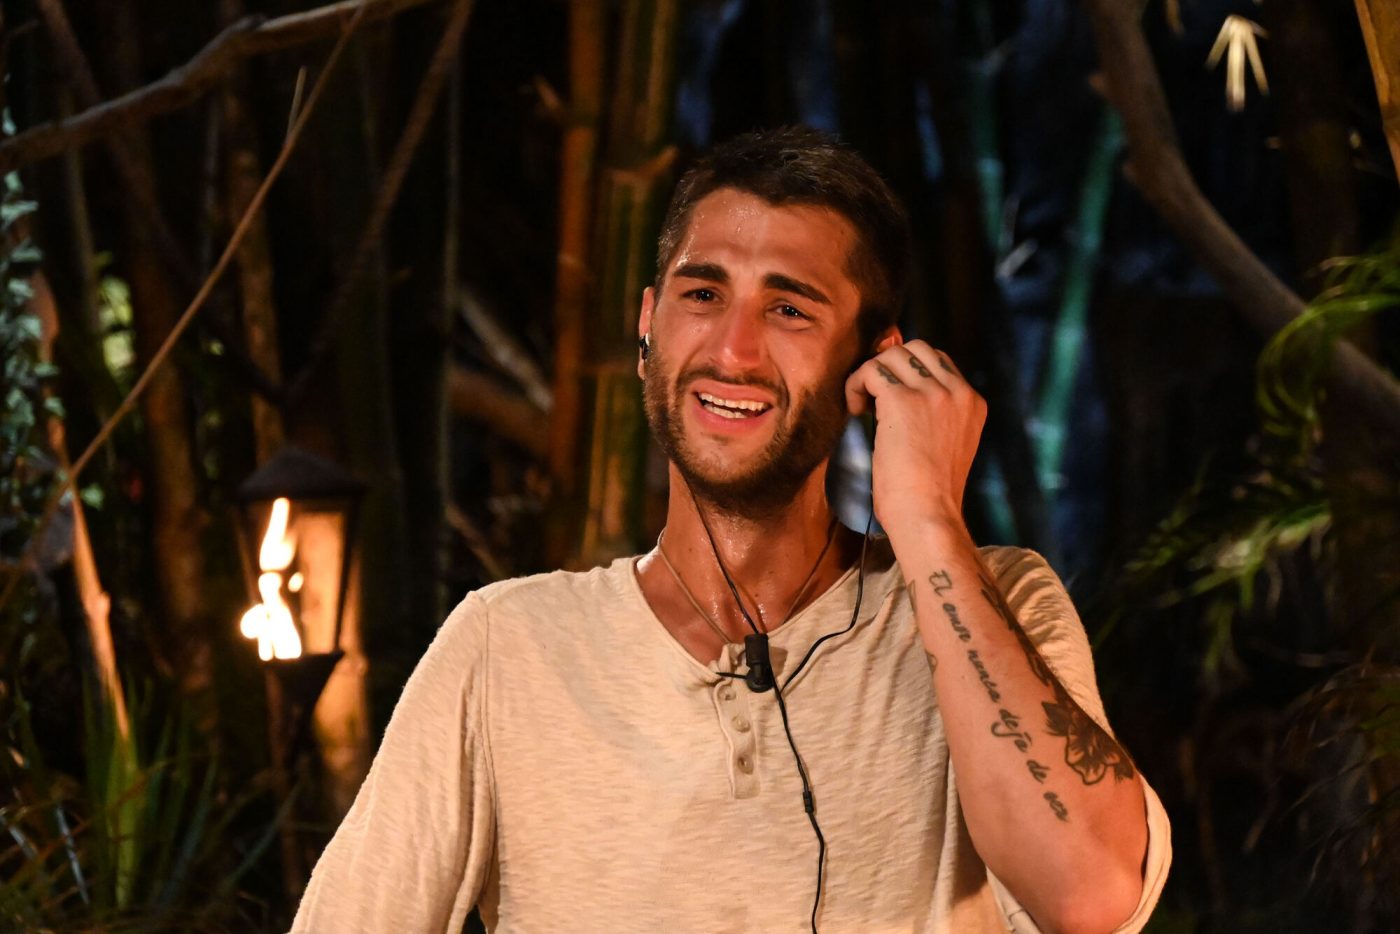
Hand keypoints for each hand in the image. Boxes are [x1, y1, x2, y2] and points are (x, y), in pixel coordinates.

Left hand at [843, 339, 986, 540]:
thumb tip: (897, 391)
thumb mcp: (946, 446)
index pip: (938, 361)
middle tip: (874, 398)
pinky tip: (854, 411)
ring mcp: (932, 394)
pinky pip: (870, 371)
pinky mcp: (902, 401)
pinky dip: (855, 385)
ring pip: (892, 355)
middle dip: (889, 366)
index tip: (890, 400)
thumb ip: (934, 415)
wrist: (927, 516)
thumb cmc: (928, 494)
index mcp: (972, 402)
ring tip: (862, 407)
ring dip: (870, 375)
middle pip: (917, 348)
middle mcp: (958, 392)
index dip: (908, 373)